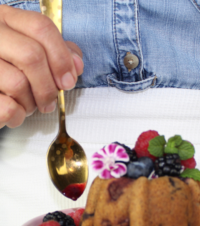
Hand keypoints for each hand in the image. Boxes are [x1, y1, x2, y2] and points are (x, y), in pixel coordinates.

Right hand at [0, 5, 83, 128]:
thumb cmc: (11, 73)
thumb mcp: (33, 54)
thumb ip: (57, 53)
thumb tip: (76, 65)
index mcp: (5, 20)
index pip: (41, 27)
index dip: (62, 58)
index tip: (68, 81)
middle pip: (31, 55)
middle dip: (49, 86)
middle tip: (51, 101)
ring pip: (17, 83)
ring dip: (32, 103)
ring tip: (28, 105)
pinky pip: (7, 107)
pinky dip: (18, 116)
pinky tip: (16, 113)